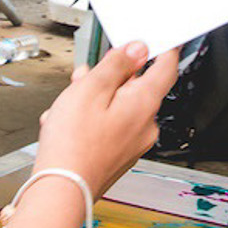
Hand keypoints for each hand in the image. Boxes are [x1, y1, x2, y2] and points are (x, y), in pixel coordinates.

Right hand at [33, 40, 178, 196]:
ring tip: (68, 106)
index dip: (163, 50)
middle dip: (109, 78)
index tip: (158, 40)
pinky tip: (68, 125)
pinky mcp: (119, 155)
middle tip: (85, 77)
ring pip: (117, 107)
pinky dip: (91, 120)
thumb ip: (116, 66)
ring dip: (94, 100)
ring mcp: (133, 143)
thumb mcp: (90, 90)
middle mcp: (145, 126)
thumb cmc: (73, 144)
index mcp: (143, 105)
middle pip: (135, 88)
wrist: (62, 187)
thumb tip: (136, 50)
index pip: (165, 69)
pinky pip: (110, 126)